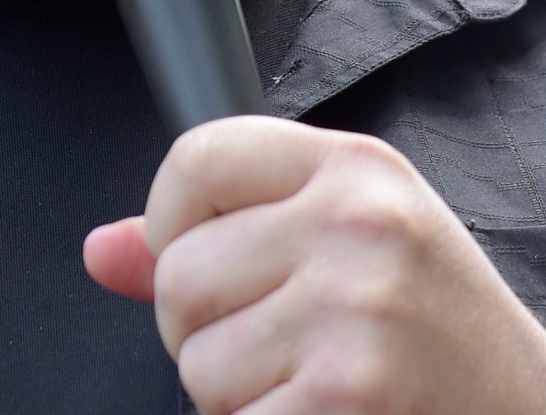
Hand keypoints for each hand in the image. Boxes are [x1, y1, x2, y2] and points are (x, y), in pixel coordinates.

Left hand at [85, 116, 545, 414]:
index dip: (173, 223)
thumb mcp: (353, 251)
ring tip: (319, 388)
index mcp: (357, 170)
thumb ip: (223, 236)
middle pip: (180, 274)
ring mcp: (356, 311)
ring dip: (239, 397)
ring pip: (197, 362)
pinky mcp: (347, 396)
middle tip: (288, 351)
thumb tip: (104, 251)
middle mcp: (359, 224)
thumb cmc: (441, 341)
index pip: (196, 155)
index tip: (209, 262)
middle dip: (207, 333)